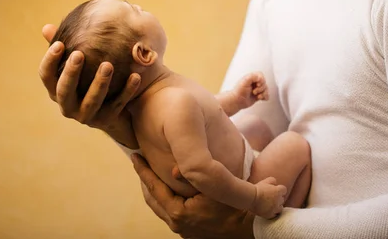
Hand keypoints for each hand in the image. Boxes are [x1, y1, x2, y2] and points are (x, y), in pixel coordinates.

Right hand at [38, 24, 140, 147]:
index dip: (50, 61)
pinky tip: (135, 76)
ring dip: (100, 83)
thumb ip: (66, 50)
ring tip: (108, 65)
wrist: (115, 114)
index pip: (46, 76)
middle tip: (78, 54)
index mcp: (56, 90)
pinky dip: (127, 90)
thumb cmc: (89, 82)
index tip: (59, 44)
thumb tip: (47, 28)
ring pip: (92, 100)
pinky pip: (117, 105)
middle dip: (71, 73)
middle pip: (64, 91)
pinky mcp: (106, 120)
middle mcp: (67, 106)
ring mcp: (86, 116)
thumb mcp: (78, 67)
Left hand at [132, 154, 254, 238]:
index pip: (153, 188)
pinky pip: (171, 212)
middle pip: (152, 198)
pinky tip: (172, 188)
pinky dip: (166, 198)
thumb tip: (174, 168)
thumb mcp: (216, 189)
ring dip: (155, 189)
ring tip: (152, 173)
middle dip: (145, 180)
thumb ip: (194, 177)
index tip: (135, 156)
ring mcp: (183, 229)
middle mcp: (177, 223)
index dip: (143, 171)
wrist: (252, 230)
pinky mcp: (191, 231)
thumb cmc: (235, 208)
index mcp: (178, 213)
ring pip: (160, 206)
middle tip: (140, 162)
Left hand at [232, 72, 268, 109]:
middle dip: (261, 88)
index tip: (257, 84)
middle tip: (254, 92)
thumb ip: (252, 77)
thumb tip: (260, 78)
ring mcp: (257, 89)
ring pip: (266, 89)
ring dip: (263, 93)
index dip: (261, 80)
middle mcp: (254, 83)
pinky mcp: (258, 95)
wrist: (237, 101)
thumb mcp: (244, 81)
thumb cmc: (239, 91)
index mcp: (251, 78)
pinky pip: (266, 95)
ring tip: (258, 97)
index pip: (260, 75)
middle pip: (264, 83)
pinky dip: (265, 97)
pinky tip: (261, 99)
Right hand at [251, 177, 286, 218]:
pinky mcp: (270, 215)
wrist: (251, 198)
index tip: (275, 191)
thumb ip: (272, 180)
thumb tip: (275, 182)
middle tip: (271, 198)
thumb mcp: (265, 181)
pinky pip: (274, 215)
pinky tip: (268, 211)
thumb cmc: (257, 188)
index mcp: (278, 191)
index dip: (280, 190)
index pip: (284, 190)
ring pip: (280, 208)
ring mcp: (275, 208)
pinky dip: (272, 213)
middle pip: (282, 199)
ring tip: (271, 206)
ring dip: (277, 207)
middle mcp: (279, 200)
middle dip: (278, 199)